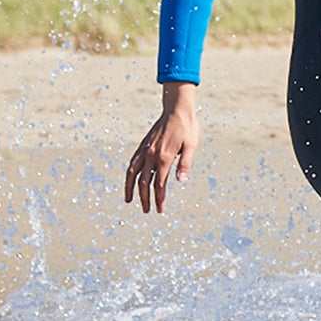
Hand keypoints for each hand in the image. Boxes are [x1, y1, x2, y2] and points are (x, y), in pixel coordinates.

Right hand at [125, 83, 200, 213]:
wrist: (176, 109)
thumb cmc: (187, 128)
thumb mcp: (191, 146)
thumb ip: (185, 164)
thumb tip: (181, 181)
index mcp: (164, 157)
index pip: (159, 184)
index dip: (159, 198)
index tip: (160, 209)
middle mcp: (151, 154)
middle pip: (144, 182)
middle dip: (145, 198)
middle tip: (147, 211)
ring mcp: (145, 150)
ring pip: (132, 173)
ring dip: (130, 188)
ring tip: (129, 200)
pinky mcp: (143, 145)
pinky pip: (132, 163)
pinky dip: (129, 174)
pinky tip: (130, 181)